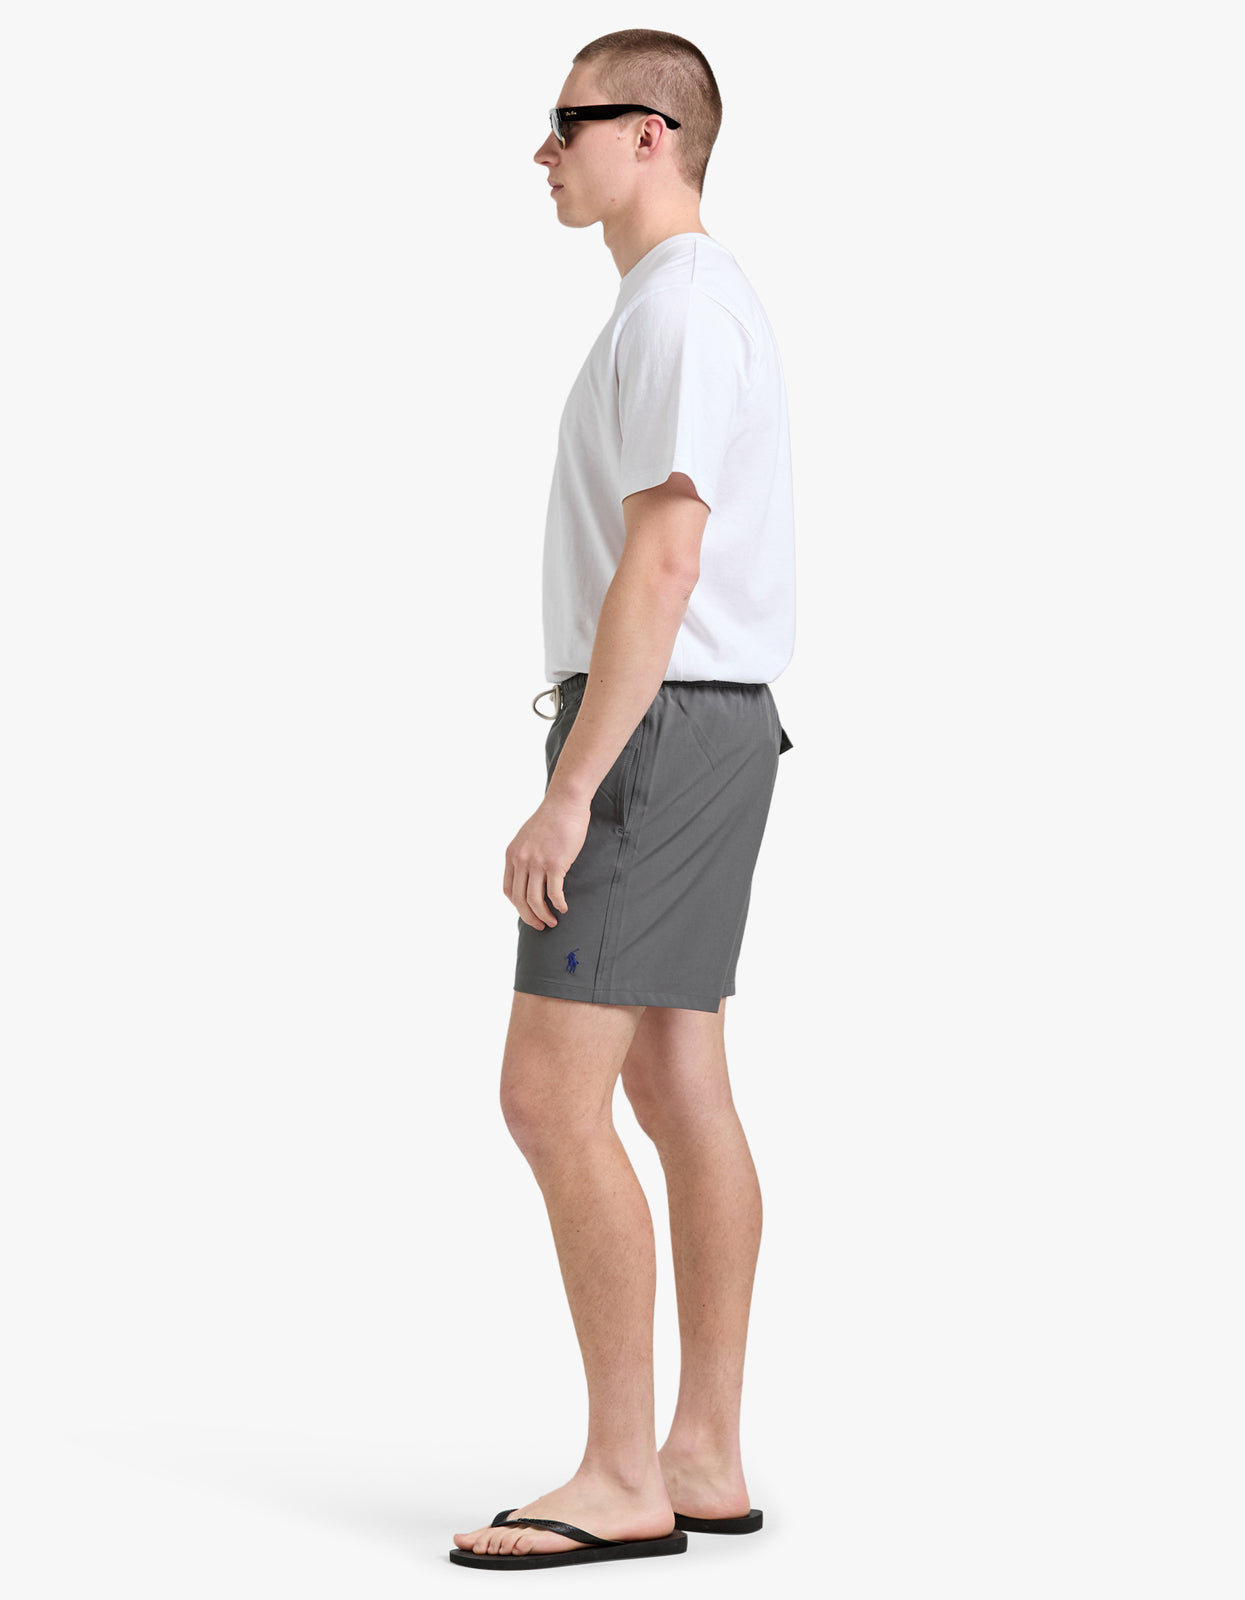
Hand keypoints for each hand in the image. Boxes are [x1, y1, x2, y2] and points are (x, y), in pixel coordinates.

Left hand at [504, 791, 591, 929]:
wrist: (565, 802)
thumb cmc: (551, 819)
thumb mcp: (528, 837)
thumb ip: (525, 855)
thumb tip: (530, 874)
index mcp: (512, 855)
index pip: (509, 890)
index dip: (518, 906)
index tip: (529, 912)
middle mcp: (521, 860)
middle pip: (520, 900)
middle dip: (530, 917)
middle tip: (540, 925)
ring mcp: (537, 862)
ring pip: (535, 900)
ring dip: (543, 915)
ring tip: (553, 921)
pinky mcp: (555, 863)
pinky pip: (554, 892)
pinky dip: (558, 904)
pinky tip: (564, 908)